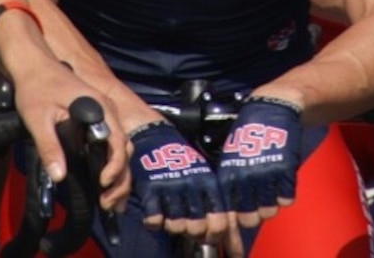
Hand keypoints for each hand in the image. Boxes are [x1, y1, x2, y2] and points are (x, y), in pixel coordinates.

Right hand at [129, 120, 224, 236]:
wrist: (151, 133)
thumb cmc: (178, 155)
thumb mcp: (201, 171)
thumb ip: (211, 198)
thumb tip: (224, 227)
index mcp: (207, 180)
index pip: (221, 218)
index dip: (220, 234)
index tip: (218, 240)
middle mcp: (191, 184)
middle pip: (199, 228)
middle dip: (196, 233)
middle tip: (192, 230)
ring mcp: (170, 186)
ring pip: (177, 226)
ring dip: (175, 226)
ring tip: (173, 218)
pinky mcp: (150, 188)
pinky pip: (154, 219)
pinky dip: (155, 222)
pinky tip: (156, 214)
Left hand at [215, 97, 301, 225]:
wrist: (273, 107)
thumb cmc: (250, 129)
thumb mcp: (231, 153)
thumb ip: (230, 179)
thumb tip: (229, 205)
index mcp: (228, 174)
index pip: (228, 211)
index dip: (235, 216)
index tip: (240, 212)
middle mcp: (245, 178)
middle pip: (249, 218)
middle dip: (254, 215)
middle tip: (258, 205)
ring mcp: (266, 176)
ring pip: (269, 212)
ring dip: (271, 205)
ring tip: (271, 191)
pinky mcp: (285, 172)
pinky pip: (287, 199)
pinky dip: (286, 195)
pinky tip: (282, 183)